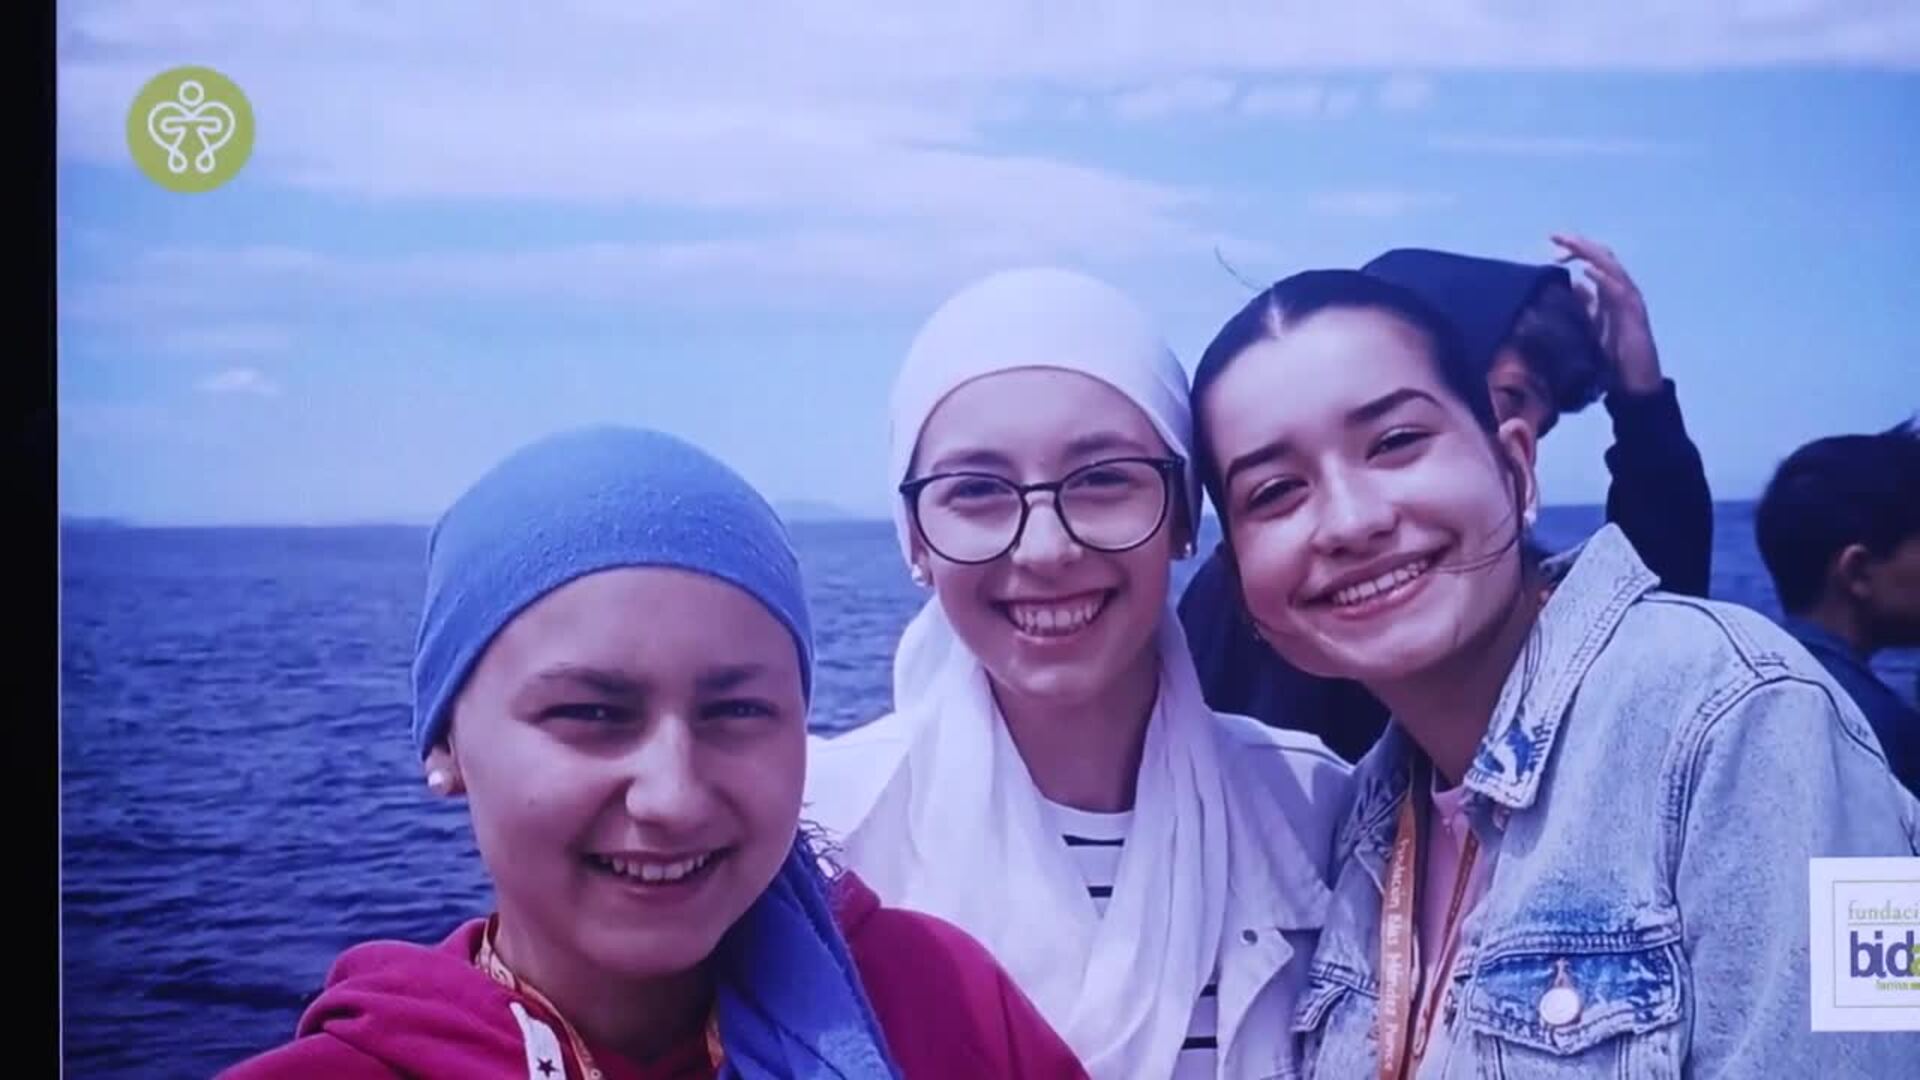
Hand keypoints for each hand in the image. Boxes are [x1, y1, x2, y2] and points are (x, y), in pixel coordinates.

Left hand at [1551, 233, 1663, 395]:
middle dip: (1579, 244)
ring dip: (1589, 253)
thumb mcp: (1591, 329)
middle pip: (1603, 256)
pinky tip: (1587, 271)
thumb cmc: (1613, 359)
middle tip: (1555, 236)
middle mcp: (1622, 291)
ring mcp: (1630, 301)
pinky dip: (1603, 278)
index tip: (1552, 246)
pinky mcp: (1634, 315)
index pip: (1595, 260)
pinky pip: (1619, 291)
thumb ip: (1584, 307)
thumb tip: (1572, 285)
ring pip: (1612, 267)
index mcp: (1611, 292)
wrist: (1634, 386)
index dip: (1576, 249)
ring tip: (1569, 244)